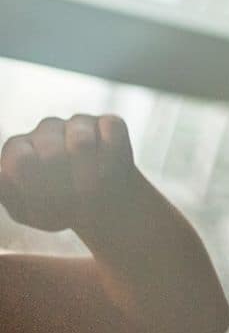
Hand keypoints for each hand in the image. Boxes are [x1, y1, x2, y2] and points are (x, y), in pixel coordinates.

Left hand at [0, 114, 139, 236]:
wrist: (100, 201)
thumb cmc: (57, 207)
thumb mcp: (28, 210)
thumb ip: (9, 192)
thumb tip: (2, 176)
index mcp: (17, 149)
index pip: (20, 162)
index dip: (36, 187)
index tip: (47, 204)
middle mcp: (45, 130)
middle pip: (52, 154)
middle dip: (65, 186)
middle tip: (72, 204)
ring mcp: (78, 123)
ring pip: (82, 143)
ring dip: (90, 177)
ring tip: (91, 194)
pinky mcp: (109, 123)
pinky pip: (112, 137)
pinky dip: (112, 162)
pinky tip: (109, 174)